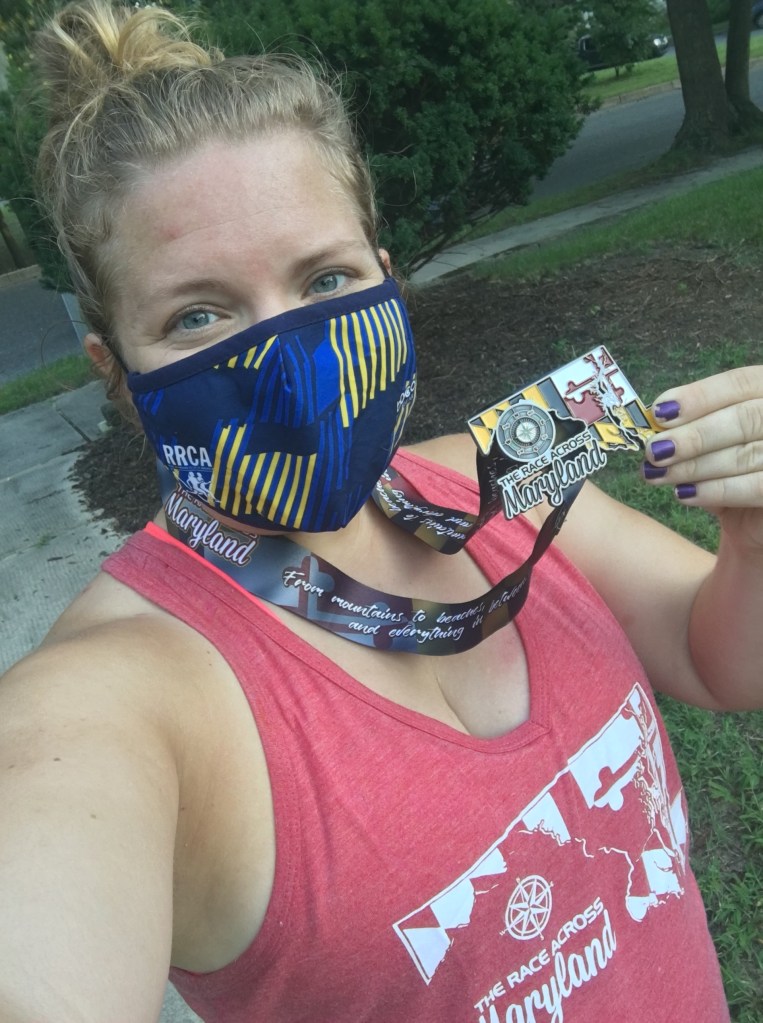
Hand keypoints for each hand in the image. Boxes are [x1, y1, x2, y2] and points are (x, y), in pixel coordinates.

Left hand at [642, 366, 762, 551]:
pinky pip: (757, 486)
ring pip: (746, 454)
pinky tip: (685, 495)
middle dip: (694, 435)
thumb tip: (654, 424)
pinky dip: (717, 490)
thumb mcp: (711, 448)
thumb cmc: (733, 477)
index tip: (659, 411)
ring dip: (695, 466)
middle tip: (653, 450)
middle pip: (745, 418)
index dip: (700, 396)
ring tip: (658, 474)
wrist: (759, 530)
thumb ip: (691, 431)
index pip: (741, 383)